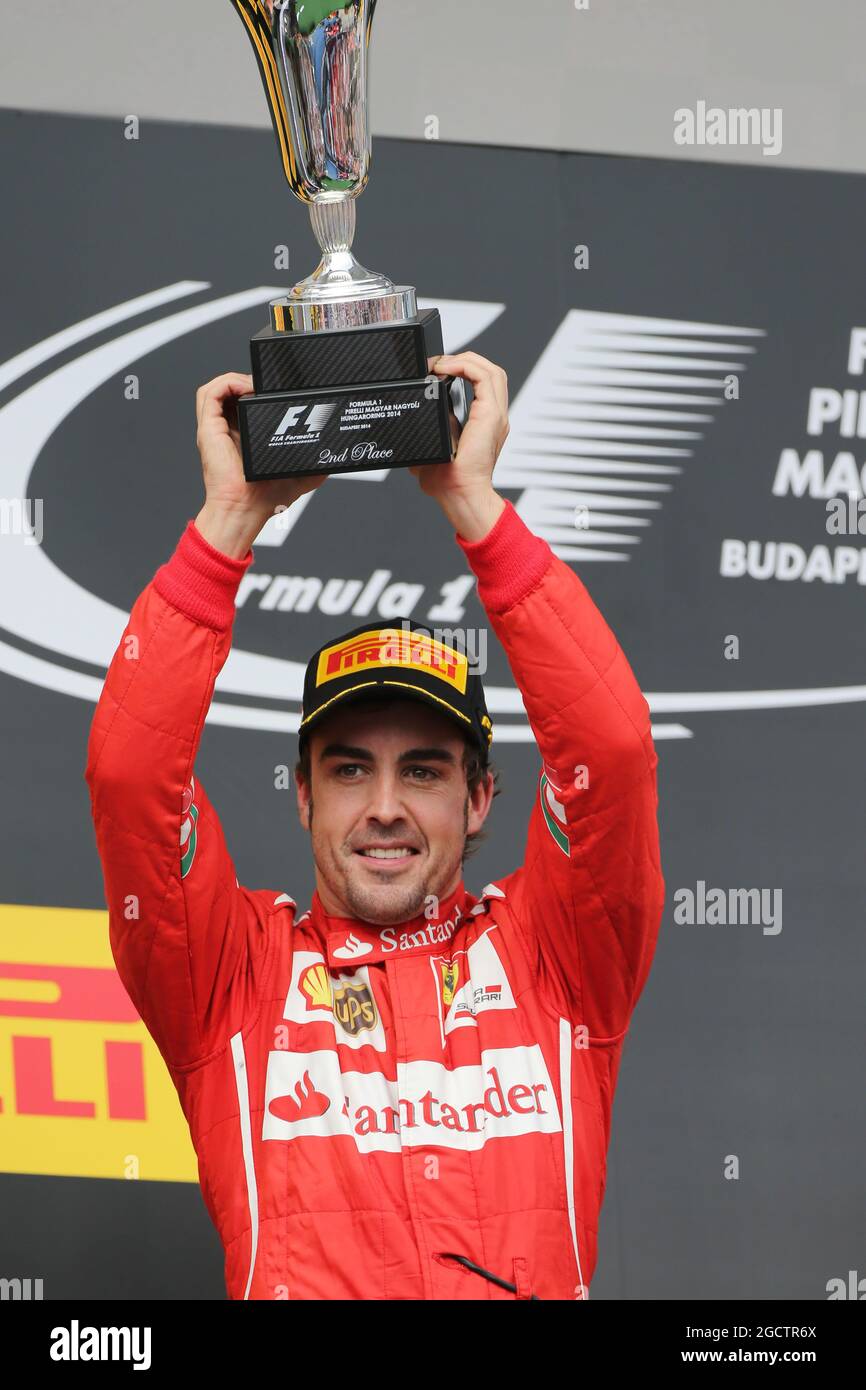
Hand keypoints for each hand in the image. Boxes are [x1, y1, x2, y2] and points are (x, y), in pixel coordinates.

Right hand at [193, 372, 327, 556]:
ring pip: (217, 388)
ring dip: (238, 379)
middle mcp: (227, 430)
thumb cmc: (266, 498)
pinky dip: (227, 383)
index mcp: (243, 436)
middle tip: (269, 386)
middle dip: (251, 381)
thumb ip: (315, 461)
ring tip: (256, 385)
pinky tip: (246, 388)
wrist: (246, 510)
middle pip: (232, 391)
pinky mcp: (208, 428)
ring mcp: (216, 428)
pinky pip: (209, 393)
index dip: (258, 391)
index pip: (245, 403)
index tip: (276, 392)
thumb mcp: (301, 474)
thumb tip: (333, 454)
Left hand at [409, 352, 508, 539]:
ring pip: (492, 370)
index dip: (464, 369)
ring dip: (466, 360)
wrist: (459, 494)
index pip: (484, 383)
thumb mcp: (435, 445)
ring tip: (443, 364)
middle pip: (491, 371)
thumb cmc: (448, 479)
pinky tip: (445, 369)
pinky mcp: (491, 415)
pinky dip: (465, 366)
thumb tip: (410, 422)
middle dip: (464, 360)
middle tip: (439, 364)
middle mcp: (494, 416)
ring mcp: (495, 415)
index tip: (438, 371)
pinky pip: (485, 377)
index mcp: (485, 421)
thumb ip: (430, 429)